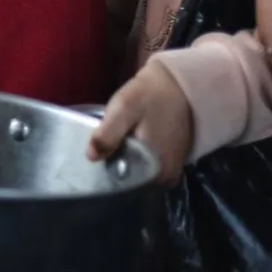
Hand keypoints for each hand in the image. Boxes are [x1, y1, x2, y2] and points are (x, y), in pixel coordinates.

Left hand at [87, 61, 194, 183]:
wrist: (179, 83)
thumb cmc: (150, 95)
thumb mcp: (124, 109)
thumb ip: (108, 134)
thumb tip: (91, 157)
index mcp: (156, 172)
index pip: (124, 188)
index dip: (106, 175)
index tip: (93, 162)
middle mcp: (166, 178)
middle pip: (131, 181)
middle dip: (114, 167)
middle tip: (101, 148)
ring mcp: (171, 170)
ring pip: (138, 173)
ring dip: (123, 161)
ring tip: (111, 144)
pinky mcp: (172, 161)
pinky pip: (146, 166)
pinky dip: (134, 157)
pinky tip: (125, 142)